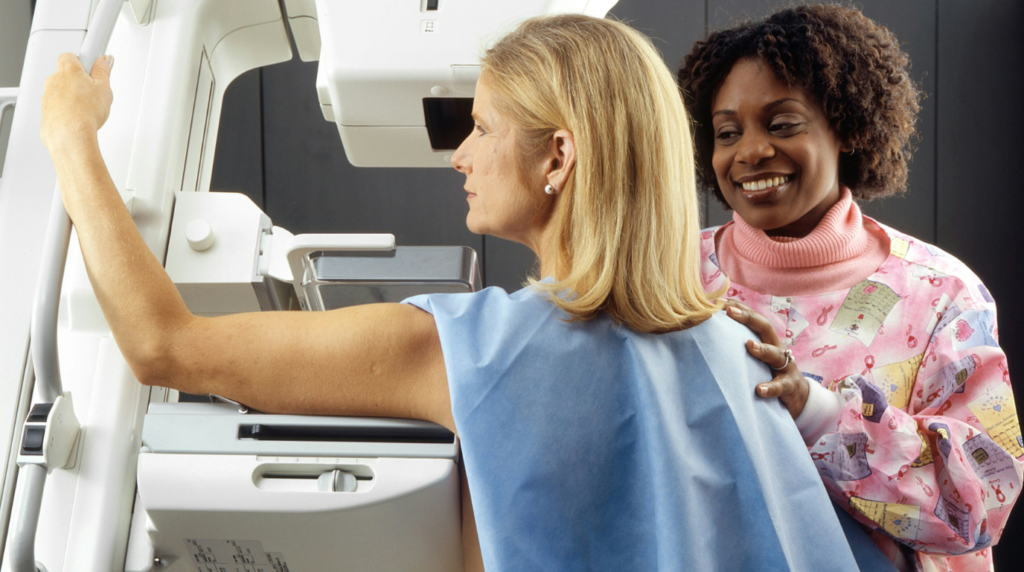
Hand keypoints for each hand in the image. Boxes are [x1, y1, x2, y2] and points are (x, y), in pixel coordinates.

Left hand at [40, 53, 113, 150]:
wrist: (70, 136)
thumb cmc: (85, 113)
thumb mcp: (104, 89)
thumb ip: (103, 72)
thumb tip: (104, 61)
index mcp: (68, 70)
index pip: (72, 56)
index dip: (84, 62)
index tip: (94, 67)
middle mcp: (53, 80)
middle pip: (66, 74)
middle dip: (78, 81)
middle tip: (93, 92)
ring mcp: (47, 96)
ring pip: (61, 91)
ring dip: (72, 97)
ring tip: (87, 109)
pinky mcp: (45, 111)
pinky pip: (57, 107)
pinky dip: (66, 110)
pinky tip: (79, 118)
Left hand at [724, 300, 808, 418]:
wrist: (798, 396)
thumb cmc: (770, 373)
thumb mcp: (757, 358)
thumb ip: (741, 347)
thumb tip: (712, 337)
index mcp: (768, 340)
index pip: (755, 319)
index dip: (740, 308)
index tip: (720, 302)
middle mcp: (778, 349)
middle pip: (766, 328)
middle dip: (749, 318)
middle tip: (730, 312)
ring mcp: (786, 367)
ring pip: (776, 354)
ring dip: (762, 349)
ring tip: (749, 345)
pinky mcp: (789, 387)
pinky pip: (780, 386)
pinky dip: (770, 387)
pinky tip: (759, 390)